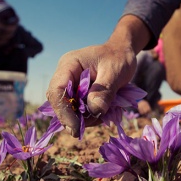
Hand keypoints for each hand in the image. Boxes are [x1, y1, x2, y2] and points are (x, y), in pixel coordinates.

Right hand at [46, 15, 149, 136]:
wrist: (123, 53)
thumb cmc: (119, 58)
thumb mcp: (115, 72)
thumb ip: (104, 91)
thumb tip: (94, 111)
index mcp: (69, 65)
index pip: (56, 90)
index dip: (63, 111)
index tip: (75, 128)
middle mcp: (65, 76)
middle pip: (60, 102)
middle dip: (75, 117)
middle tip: (96, 122)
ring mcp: (71, 86)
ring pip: (69, 109)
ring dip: (85, 118)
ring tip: (105, 113)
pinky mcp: (78, 94)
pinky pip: (79, 110)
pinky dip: (90, 116)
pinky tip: (104, 111)